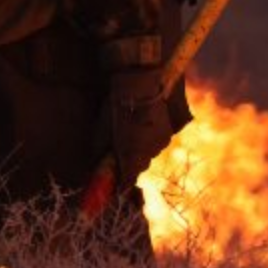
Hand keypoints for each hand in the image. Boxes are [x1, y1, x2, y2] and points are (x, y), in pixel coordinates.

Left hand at [106, 68, 172, 185]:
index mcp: (132, 156)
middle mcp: (149, 153)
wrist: (138, 86)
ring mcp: (161, 143)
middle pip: (139, 165)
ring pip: (149, 153)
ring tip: (131, 133)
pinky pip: (157, 142)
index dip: (121, 181)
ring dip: (140, 148)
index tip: (115, 181)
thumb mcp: (102, 133)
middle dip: (129, 162)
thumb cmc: (115, 109)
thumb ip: (103, 154)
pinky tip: (141, 126)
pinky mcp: (168, 132)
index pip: (128, 179)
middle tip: (120, 152)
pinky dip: (149, 139)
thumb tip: (100, 167)